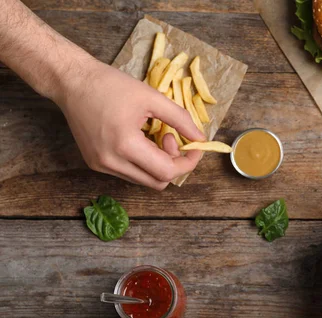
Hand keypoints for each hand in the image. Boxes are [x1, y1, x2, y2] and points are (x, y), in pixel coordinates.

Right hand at [54, 58, 204, 189]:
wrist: (72, 82)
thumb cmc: (111, 85)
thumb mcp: (152, 97)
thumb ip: (180, 120)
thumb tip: (200, 139)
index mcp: (125, 146)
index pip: (167, 171)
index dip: (187, 162)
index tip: (194, 146)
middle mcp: (111, 162)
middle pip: (157, 182)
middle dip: (174, 164)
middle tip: (170, 137)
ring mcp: (101, 166)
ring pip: (144, 180)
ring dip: (158, 164)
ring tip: (154, 136)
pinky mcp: (95, 163)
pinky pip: (129, 173)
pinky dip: (143, 162)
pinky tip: (140, 140)